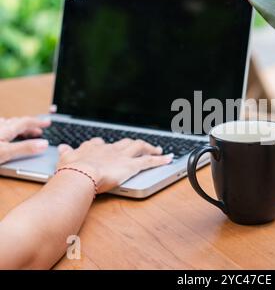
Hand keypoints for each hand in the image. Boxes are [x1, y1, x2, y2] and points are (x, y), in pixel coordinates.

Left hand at [0, 117, 50, 163]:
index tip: (47, 123)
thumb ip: (25, 148)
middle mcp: (0, 127)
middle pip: (18, 123)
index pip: (26, 122)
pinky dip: (8, 130)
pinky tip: (6, 135)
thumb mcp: (6, 152)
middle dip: (30, 126)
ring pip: (9, 125)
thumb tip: (44, 144)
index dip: (38, 122)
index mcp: (7, 130)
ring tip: (25, 132)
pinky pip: (2, 129)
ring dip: (19, 128)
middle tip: (39, 131)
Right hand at [57, 138, 173, 192]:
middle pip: (125, 143)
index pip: (102, 144)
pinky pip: (149, 161)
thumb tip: (61, 148)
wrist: (80, 174)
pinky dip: (160, 160)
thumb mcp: (65, 159)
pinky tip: (169, 159)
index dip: (108, 146)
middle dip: (134, 144)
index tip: (110, 146)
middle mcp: (110, 149)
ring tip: (157, 150)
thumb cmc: (71, 170)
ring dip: (149, 148)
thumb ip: (65, 154)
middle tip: (140, 147)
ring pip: (140, 147)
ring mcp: (122, 156)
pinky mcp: (131, 165)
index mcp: (94, 148)